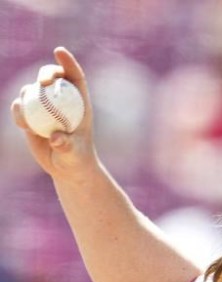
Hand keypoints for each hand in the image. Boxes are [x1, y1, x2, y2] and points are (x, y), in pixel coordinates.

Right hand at [10, 47, 96, 177]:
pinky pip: (19, 106)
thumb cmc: (75, 159)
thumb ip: (66, 145)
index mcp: (79, 102)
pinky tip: (23, 124)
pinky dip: (18, 112)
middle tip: (42, 81)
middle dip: (45, 73)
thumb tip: (57, 138)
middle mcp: (61, 99)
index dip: (68, 62)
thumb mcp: (73, 154)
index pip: (74, 76)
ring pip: (31, 90)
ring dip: (27, 97)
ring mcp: (44, 106)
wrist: (64, 167)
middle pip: (51, 77)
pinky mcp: (30, 114)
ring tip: (30, 118)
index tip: (58, 51)